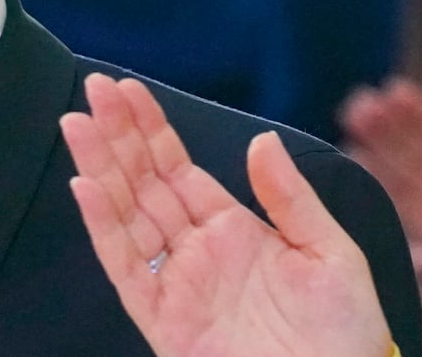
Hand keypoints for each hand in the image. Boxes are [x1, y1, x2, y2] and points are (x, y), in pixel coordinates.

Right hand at [61, 74, 389, 356]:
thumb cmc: (344, 333)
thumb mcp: (330, 252)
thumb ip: (290, 198)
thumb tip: (260, 139)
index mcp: (234, 228)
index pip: (179, 167)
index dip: (152, 129)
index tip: (126, 91)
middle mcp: (198, 250)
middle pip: (146, 182)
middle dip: (118, 135)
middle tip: (93, 88)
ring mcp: (178, 283)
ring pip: (127, 215)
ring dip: (101, 169)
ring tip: (77, 124)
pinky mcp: (164, 320)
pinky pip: (126, 268)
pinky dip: (104, 228)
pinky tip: (87, 188)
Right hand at [341, 78, 421, 245]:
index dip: (417, 107)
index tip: (393, 89)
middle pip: (410, 144)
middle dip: (384, 123)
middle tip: (359, 102)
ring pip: (399, 170)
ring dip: (375, 147)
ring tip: (351, 123)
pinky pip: (400, 205)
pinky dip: (381, 185)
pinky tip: (358, 162)